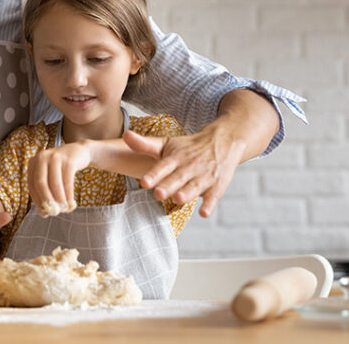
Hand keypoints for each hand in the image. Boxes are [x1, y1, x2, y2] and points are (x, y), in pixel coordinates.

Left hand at [26, 142, 93, 216]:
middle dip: (47, 200)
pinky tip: (71, 202)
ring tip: (64, 208)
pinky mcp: (68, 160)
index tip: (45, 213)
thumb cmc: (62, 168)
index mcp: (33, 162)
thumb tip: (45, 212)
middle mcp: (42, 157)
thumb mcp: (50, 175)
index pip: (31, 185)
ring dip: (59, 199)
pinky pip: (67, 181)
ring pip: (54, 183)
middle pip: (40, 183)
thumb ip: (46, 190)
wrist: (80, 152)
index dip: (37, 201)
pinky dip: (69, 194)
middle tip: (54, 212)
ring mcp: (55, 157)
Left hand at [123, 126, 245, 217]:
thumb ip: (144, 144)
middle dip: (168, 186)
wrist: (223, 141)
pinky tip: (204, 213)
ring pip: (194, 187)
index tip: (144, 182)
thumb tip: (124, 135)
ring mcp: (204, 176)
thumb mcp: (166, 143)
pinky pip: (213, 196)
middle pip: (178, 178)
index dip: (154, 174)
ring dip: (187, 194)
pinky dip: (209, 204)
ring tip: (178, 199)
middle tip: (158, 194)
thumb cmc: (188, 147)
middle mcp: (190, 166)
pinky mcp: (217, 186)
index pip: (163, 166)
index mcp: (176, 157)